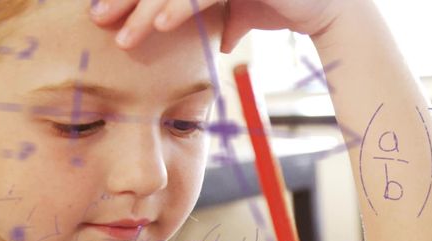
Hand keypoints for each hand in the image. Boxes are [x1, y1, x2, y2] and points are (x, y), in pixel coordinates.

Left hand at [90, 0, 345, 52]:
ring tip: (126, 37)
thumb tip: (223, 42)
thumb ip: (227, 16)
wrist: (333, 12)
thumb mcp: (247, 9)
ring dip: (147, 9)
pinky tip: (158, 26)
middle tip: (99, 20)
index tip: (105, 14)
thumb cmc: (289, 6)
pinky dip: (179, 7)